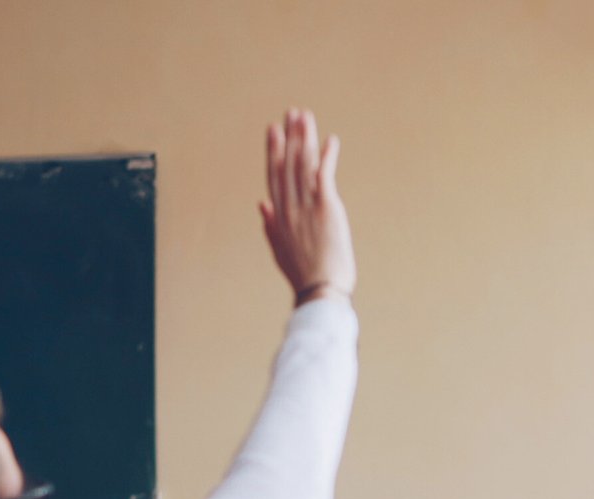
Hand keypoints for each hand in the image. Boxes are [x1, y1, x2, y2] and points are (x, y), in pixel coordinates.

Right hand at [260, 107, 355, 305]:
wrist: (320, 291)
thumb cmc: (304, 275)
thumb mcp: (279, 249)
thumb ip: (269, 225)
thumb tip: (262, 204)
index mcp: (279, 216)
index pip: (274, 176)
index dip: (274, 151)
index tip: (273, 130)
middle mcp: (289, 207)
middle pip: (287, 164)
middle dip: (289, 137)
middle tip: (291, 113)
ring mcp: (306, 206)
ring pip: (302, 165)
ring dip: (305, 138)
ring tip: (306, 117)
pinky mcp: (326, 208)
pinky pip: (324, 174)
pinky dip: (327, 156)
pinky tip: (331, 140)